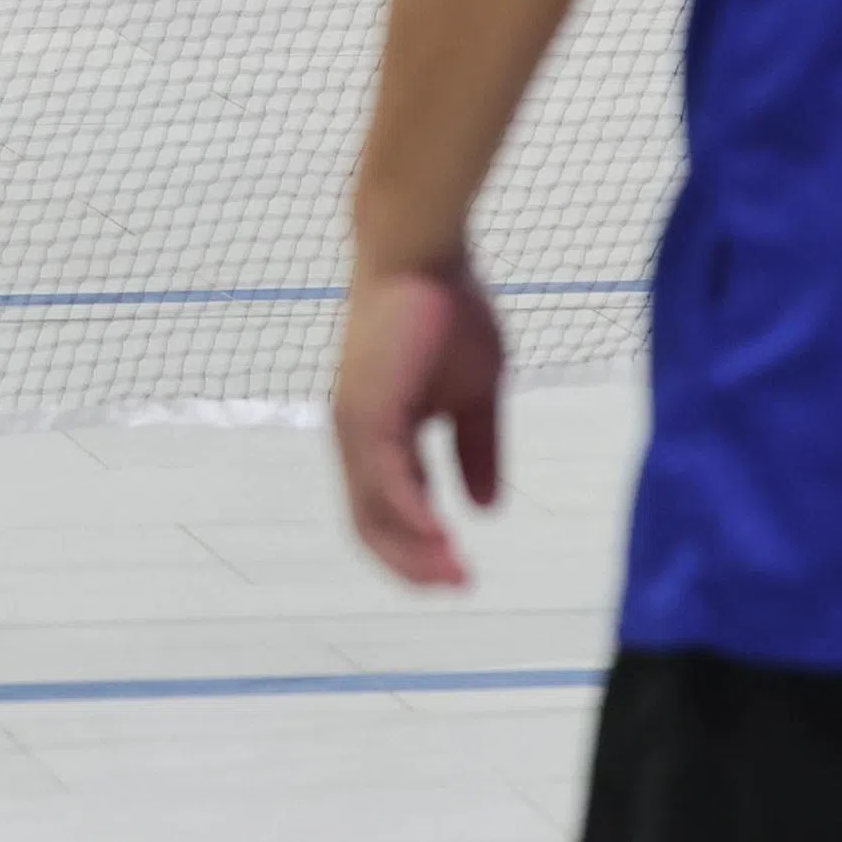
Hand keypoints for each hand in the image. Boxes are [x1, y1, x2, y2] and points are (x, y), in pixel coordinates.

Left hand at [330, 254, 508, 589]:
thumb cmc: (447, 311)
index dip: (420, 546)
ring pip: (375, 512)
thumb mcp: (475, 394)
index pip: (388, 510)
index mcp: (379, 435)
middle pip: (373, 525)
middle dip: (414, 563)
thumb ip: (477, 448)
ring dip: (415, 551)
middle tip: (458, 587)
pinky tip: (444, 538)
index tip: (461, 573)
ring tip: (455, 576)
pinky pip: (384, 481)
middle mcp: (357, 439)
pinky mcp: (365, 412)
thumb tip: (486, 509)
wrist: (424, 254)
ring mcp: (355, 427)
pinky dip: (412, 517)